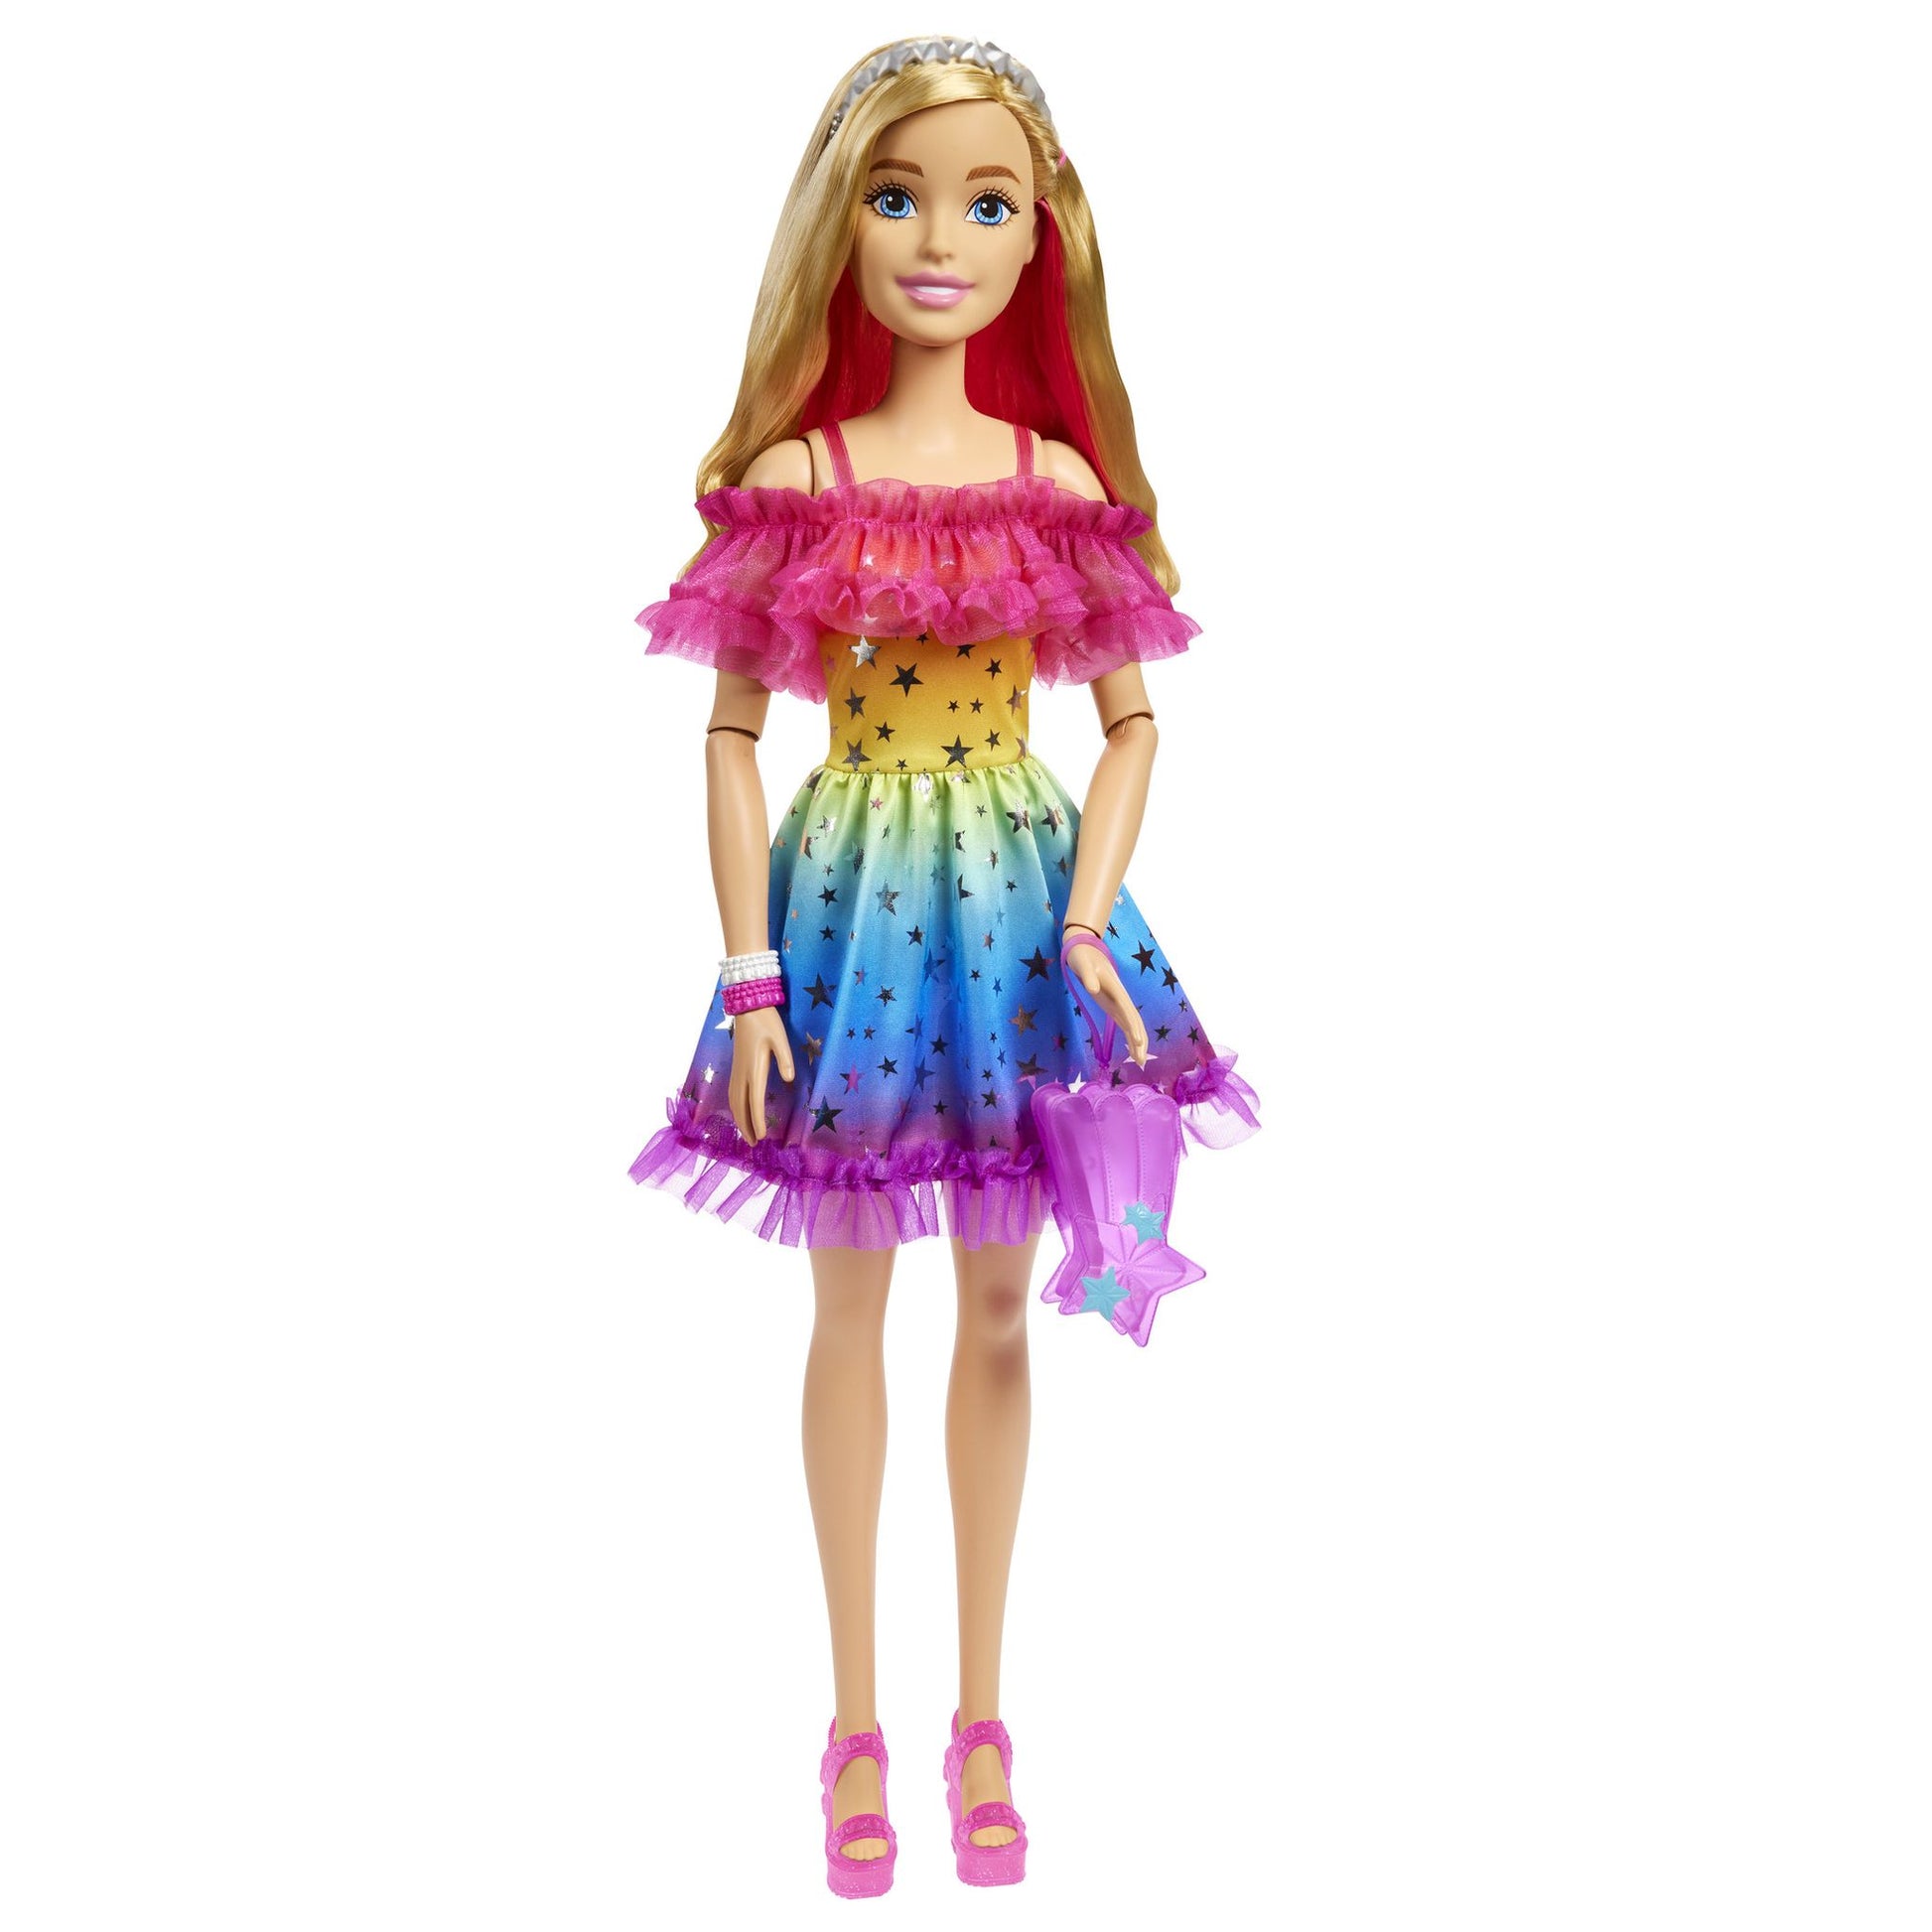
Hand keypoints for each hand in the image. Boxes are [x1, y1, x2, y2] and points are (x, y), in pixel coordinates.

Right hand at [729, 1006, 795, 1143]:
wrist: (747, 1005)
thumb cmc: (766, 1021)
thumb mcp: (780, 1038)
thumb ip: (784, 1059)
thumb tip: (789, 1079)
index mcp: (753, 1068)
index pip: (754, 1101)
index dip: (757, 1120)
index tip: (762, 1137)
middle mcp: (742, 1072)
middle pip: (740, 1105)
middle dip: (746, 1126)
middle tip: (754, 1144)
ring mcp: (737, 1069)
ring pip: (734, 1100)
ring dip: (739, 1118)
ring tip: (746, 1134)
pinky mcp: (736, 1065)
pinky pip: (733, 1091)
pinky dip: (735, 1106)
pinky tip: (740, 1111)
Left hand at [1065, 937, 1149, 1067]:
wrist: (1083, 948)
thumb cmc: (1082, 956)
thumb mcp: (1082, 964)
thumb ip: (1088, 976)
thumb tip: (1093, 990)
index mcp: (1116, 988)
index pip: (1127, 1010)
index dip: (1133, 1026)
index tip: (1139, 1042)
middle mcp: (1120, 997)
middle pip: (1134, 1020)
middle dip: (1139, 1040)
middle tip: (1141, 1061)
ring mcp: (1117, 1001)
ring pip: (1132, 1023)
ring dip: (1137, 1041)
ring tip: (1139, 1061)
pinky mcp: (1112, 1004)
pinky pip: (1124, 1022)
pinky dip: (1129, 1035)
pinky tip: (1131, 1049)